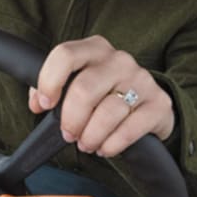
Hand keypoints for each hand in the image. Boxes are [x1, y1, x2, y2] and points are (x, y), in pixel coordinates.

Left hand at [28, 35, 173, 157]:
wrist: (149, 108)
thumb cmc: (105, 95)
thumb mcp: (79, 83)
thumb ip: (53, 87)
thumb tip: (37, 102)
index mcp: (95, 48)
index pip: (65, 55)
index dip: (49, 81)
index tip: (44, 104)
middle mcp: (120, 60)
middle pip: (84, 89)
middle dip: (71, 119)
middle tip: (69, 134)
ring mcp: (142, 80)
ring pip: (107, 112)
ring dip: (90, 136)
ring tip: (87, 143)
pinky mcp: (159, 104)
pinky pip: (129, 129)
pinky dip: (111, 144)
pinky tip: (106, 147)